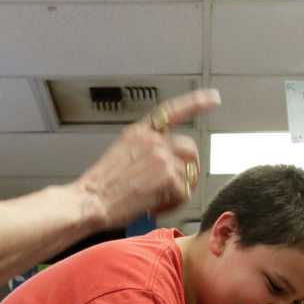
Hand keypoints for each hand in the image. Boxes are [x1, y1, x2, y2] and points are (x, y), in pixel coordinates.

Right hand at [73, 88, 219, 227]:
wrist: (90, 201)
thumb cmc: (101, 185)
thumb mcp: (120, 153)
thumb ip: (145, 148)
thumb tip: (168, 159)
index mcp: (139, 132)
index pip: (172, 110)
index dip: (196, 103)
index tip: (212, 98)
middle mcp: (153, 141)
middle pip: (190, 149)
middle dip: (188, 168)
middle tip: (177, 185)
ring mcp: (162, 158)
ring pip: (188, 174)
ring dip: (177, 190)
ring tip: (157, 198)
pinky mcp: (169, 177)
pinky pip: (184, 193)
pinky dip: (173, 204)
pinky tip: (155, 205)